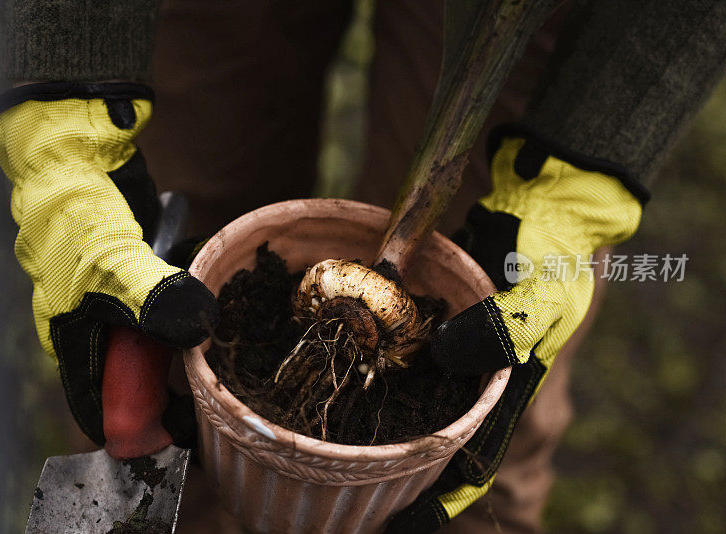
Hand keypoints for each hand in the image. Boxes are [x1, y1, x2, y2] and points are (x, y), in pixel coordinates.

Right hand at [0, 82, 217, 446]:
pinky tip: (215, 332)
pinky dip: (186, 325)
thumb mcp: (114, 264)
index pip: (101, 406)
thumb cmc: (78, 218)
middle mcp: (95, 330)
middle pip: (132, 382)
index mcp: (74, 341)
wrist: (78, 162)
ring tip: (220, 378)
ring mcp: (117, 305)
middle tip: (211, 410)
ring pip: (152, 348)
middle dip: (167, 400)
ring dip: (181, 362)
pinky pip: (165, 315)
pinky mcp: (139, 282)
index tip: (179, 444)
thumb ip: (155, 300)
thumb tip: (199, 333)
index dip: (136, 430)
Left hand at [387, 127, 644, 531]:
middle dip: (406, 465)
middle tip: (358, 488)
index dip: (441, 494)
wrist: (539, 205)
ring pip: (419, 396)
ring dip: (388, 420)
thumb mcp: (539, 294)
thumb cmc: (551, 254)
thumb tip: (444, 358)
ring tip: (343, 446)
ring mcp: (455, 347)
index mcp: (510, 386)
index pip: (474, 457)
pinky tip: (347, 374)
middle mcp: (478, 375)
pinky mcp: (436, 319)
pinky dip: (381, 366)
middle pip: (439, 435)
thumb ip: (498, 330)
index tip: (401, 521)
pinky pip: (405, 351)